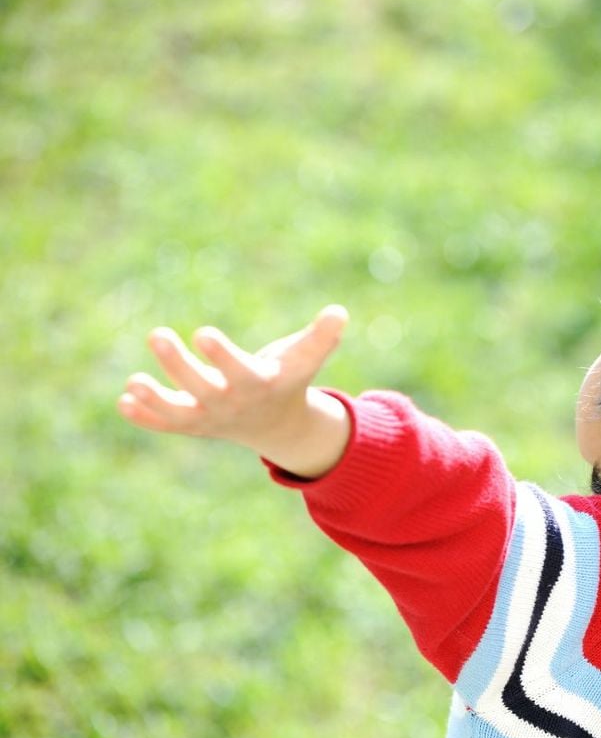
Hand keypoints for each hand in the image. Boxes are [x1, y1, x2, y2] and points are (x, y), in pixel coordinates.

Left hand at [117, 305, 352, 476]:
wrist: (277, 425)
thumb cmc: (288, 378)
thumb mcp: (306, 358)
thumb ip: (322, 337)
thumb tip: (339, 312)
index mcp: (257, 385)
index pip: (238, 372)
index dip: (221, 355)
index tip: (203, 332)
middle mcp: (231, 404)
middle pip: (201, 388)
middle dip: (178, 365)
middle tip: (157, 334)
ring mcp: (209, 417)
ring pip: (178, 412)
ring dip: (155, 399)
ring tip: (133, 382)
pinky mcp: (191, 424)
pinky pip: (166, 424)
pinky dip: (146, 417)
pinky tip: (124, 401)